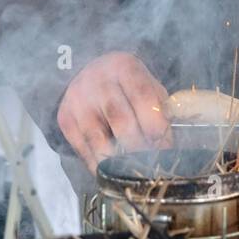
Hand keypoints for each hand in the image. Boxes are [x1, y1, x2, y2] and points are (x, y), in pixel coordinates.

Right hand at [56, 51, 173, 172]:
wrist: (91, 74)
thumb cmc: (129, 86)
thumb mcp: (148, 86)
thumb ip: (162, 110)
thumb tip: (172, 144)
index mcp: (124, 66)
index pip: (143, 98)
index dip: (156, 127)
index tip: (165, 147)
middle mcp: (97, 80)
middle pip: (121, 121)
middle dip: (140, 148)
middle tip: (152, 165)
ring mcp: (78, 100)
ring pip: (100, 141)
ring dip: (119, 162)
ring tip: (133, 171)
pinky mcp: (65, 119)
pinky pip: (84, 150)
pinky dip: (100, 166)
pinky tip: (113, 171)